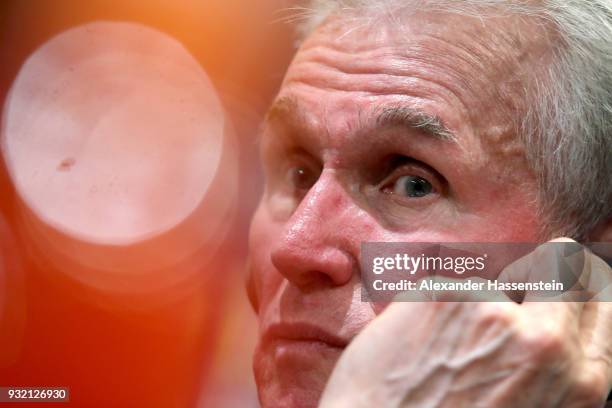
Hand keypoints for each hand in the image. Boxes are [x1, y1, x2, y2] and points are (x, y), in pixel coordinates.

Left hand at [320, 239, 611, 407]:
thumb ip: (554, 370)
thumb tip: (553, 326)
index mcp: (579, 380)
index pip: (600, 301)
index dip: (578, 288)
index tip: (559, 283)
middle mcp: (543, 341)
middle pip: (563, 266)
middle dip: (541, 269)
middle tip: (509, 290)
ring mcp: (492, 312)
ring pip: (492, 280)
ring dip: (471, 303)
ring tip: (440, 347)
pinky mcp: (443, 296)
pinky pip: (445, 284)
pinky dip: (429, 306)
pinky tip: (412, 342)